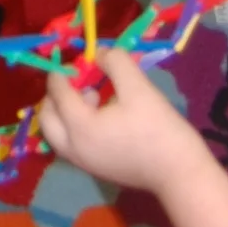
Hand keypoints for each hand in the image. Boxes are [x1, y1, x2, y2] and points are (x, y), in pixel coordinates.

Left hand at [38, 46, 203, 191]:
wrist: (180, 173)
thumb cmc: (158, 128)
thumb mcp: (138, 87)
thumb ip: (114, 63)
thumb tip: (99, 54)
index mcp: (80, 126)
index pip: (57, 93)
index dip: (62, 73)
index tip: (76, 60)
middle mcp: (74, 148)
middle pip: (47, 118)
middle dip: (56, 95)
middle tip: (78, 80)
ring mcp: (84, 163)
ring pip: (57, 134)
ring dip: (64, 112)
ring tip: (94, 97)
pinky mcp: (95, 170)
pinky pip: (71, 145)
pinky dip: (74, 127)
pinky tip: (102, 116)